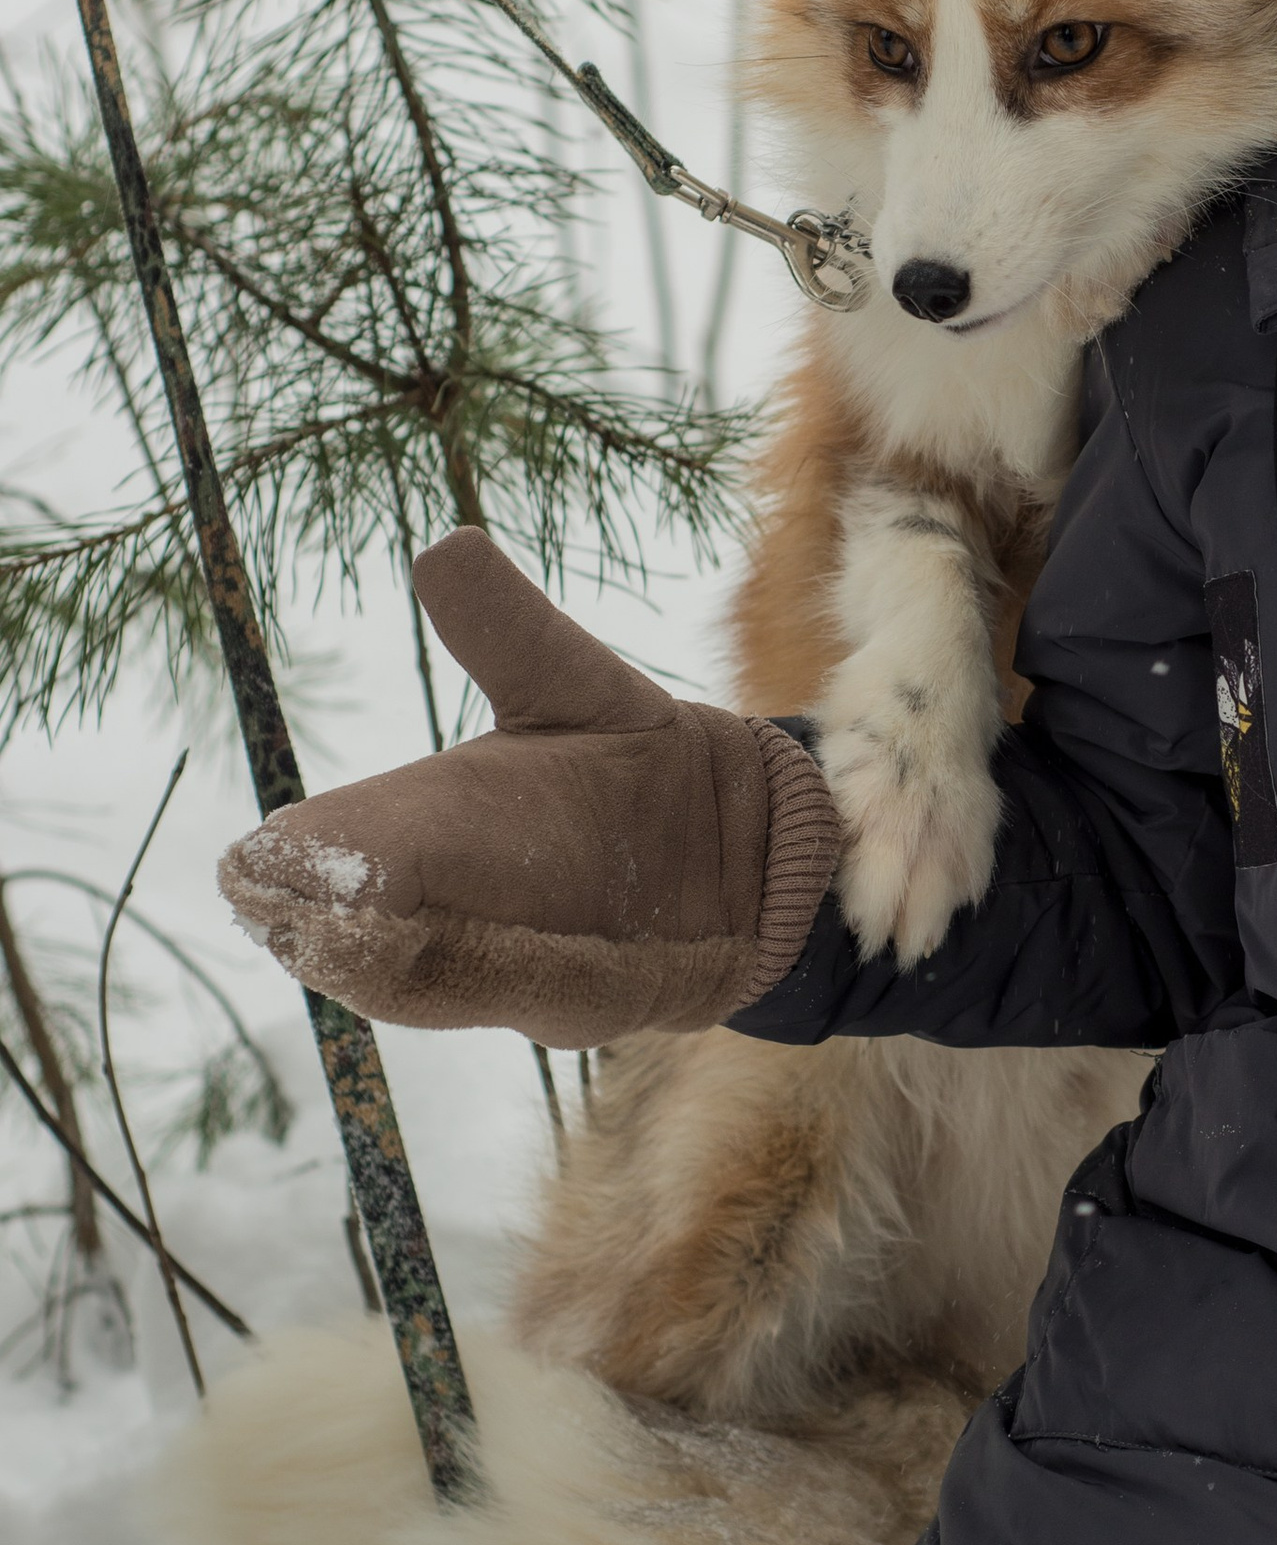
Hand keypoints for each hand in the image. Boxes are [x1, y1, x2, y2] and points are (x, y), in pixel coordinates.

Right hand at [218, 530, 843, 1043]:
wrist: (748, 841)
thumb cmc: (636, 760)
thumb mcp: (573, 685)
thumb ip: (510, 631)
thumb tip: (448, 547)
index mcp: (426, 832)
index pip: (333, 853)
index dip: (298, 860)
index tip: (260, 857)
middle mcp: (455, 911)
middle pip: (369, 933)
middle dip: (338, 922)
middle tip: (303, 902)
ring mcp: (521, 964)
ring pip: (438, 981)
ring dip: (402, 964)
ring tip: (357, 934)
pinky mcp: (602, 997)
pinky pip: (545, 997)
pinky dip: (508, 981)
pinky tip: (474, 960)